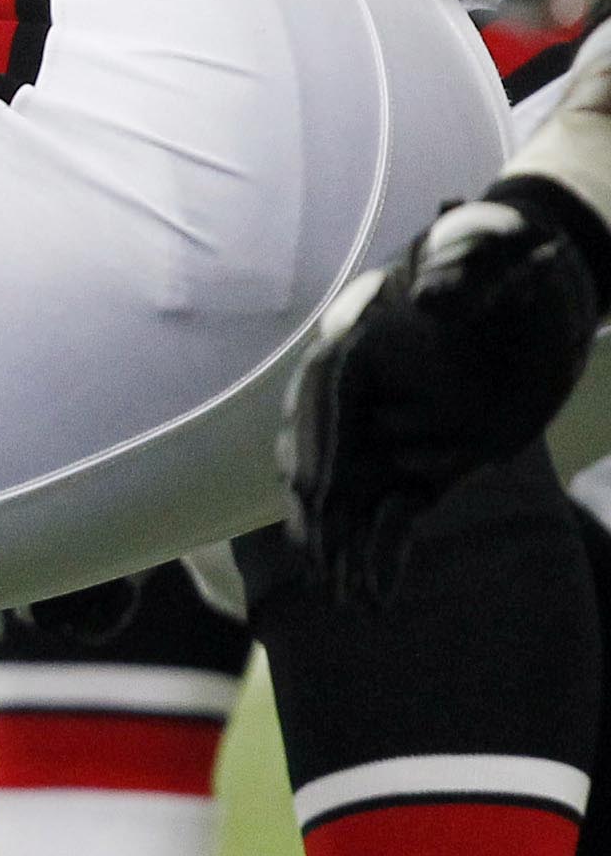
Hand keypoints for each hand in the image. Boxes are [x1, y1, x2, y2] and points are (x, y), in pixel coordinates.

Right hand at [288, 186, 608, 607]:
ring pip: (348, 504)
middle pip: (319, 458)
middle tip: (322, 552)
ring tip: (347, 598)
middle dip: (319, 512)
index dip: (323, 443)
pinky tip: (377, 599)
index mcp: (355, 346)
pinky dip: (382, 558)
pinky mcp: (418, 474)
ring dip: (344, 553)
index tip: (322, 489)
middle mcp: (358, 403)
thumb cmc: (498, 264)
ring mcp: (384, 443)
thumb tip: (434, 298)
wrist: (536, 295)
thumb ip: (456, 276)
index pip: (326, 394)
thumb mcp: (482, 256)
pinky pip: (389, 522)